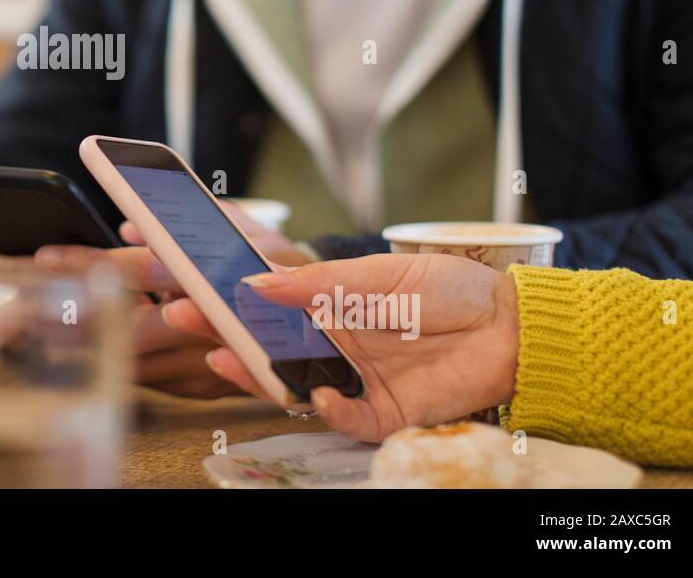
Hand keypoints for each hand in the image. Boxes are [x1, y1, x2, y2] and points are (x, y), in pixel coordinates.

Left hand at [0, 203, 311, 398]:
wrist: (326, 310)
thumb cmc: (273, 259)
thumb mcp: (240, 226)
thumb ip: (187, 218)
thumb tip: (131, 224)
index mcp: (213, 273)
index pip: (139, 267)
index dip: (90, 261)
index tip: (47, 256)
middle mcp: (207, 325)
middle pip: (125, 324)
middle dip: (79, 309)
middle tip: (40, 292)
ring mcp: (207, 363)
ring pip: (132, 358)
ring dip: (93, 337)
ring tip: (57, 315)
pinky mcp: (204, 390)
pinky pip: (149, 379)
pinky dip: (123, 358)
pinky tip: (102, 339)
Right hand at [163, 252, 520, 441]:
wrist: (512, 325)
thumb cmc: (449, 287)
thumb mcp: (379, 273)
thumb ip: (319, 283)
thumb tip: (257, 283)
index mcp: (328, 305)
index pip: (265, 304)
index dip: (226, 296)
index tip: (188, 283)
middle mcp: (332, 344)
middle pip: (265, 343)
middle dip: (221, 330)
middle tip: (181, 314)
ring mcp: (353, 379)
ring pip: (291, 383)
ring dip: (256, 373)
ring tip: (221, 356)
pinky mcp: (381, 413)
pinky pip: (343, 419)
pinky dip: (327, 410)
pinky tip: (319, 394)